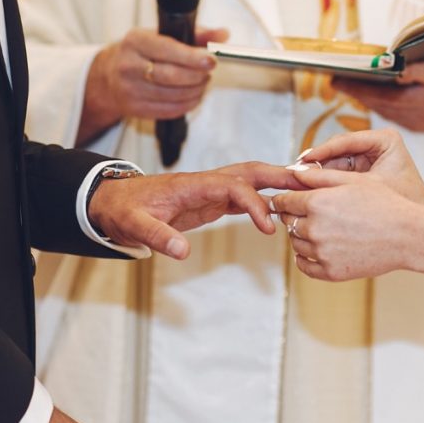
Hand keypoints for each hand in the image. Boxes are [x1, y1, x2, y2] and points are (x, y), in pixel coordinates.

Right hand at [77, 27, 227, 144]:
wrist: (108, 76)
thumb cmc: (140, 52)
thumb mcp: (161, 35)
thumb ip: (195, 34)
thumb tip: (223, 35)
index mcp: (135, 41)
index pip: (168, 50)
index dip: (193, 57)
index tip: (211, 60)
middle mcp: (128, 66)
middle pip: (171, 76)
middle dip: (197, 76)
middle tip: (208, 72)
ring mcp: (130, 90)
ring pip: (173, 96)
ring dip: (195, 91)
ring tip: (202, 83)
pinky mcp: (135, 109)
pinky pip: (170, 110)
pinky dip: (188, 104)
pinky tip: (194, 96)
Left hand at [87, 162, 302, 258]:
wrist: (113, 202)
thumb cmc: (124, 210)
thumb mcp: (134, 226)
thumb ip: (157, 236)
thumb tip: (181, 251)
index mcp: (192, 185)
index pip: (234, 186)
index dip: (255, 204)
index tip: (269, 227)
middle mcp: (206, 182)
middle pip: (250, 171)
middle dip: (280, 176)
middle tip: (310, 185)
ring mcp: (210, 189)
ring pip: (251, 180)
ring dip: (277, 183)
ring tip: (306, 192)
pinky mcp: (211, 200)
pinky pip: (244, 194)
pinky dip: (265, 198)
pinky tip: (282, 207)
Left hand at [271, 174, 422, 280]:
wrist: (407, 236)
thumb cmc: (385, 204)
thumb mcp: (353, 181)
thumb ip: (319, 176)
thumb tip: (293, 173)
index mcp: (318, 202)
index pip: (284, 201)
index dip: (284, 199)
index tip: (287, 201)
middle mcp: (315, 228)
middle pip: (288, 222)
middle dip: (294, 216)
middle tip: (308, 213)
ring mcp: (322, 252)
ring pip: (295, 243)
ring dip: (301, 236)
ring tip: (320, 229)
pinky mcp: (331, 272)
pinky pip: (305, 266)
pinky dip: (305, 258)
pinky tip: (316, 249)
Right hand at [291, 128, 423, 207]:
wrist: (423, 227)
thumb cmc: (404, 205)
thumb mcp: (366, 190)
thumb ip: (334, 180)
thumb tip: (299, 173)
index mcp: (384, 139)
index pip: (345, 141)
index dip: (321, 152)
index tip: (302, 160)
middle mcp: (375, 145)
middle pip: (337, 151)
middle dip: (316, 164)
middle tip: (294, 173)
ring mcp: (368, 158)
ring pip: (335, 163)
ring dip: (317, 175)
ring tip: (298, 184)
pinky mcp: (363, 172)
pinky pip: (338, 175)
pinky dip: (325, 184)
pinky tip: (310, 193)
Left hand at [332, 58, 423, 132]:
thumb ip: (419, 70)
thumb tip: (395, 68)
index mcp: (419, 103)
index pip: (379, 95)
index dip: (356, 87)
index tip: (336, 78)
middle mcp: (413, 117)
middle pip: (376, 104)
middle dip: (356, 91)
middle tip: (336, 80)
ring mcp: (413, 123)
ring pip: (381, 110)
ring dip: (365, 97)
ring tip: (347, 83)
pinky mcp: (415, 125)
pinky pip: (391, 113)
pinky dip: (379, 102)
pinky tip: (370, 92)